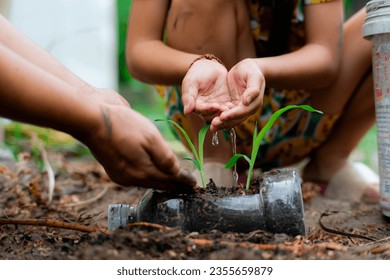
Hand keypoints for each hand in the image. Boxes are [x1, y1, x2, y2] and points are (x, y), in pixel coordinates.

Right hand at [81, 104, 195, 192]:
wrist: (91, 119)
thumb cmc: (123, 125)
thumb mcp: (150, 137)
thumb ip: (165, 157)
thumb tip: (175, 171)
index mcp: (142, 172)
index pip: (169, 180)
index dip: (183, 182)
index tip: (194, 185)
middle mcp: (131, 179)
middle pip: (158, 183)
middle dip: (174, 185)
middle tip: (188, 187)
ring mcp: (120, 175)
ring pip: (147, 181)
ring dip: (161, 181)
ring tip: (174, 181)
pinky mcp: (114, 169)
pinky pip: (137, 177)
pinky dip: (148, 176)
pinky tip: (153, 173)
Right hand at [182, 58, 230, 121]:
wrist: (208, 66)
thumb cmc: (196, 74)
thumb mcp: (191, 83)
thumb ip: (189, 97)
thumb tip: (186, 112)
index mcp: (195, 106)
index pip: (201, 111)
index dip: (208, 109)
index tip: (215, 106)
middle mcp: (205, 109)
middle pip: (211, 116)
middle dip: (219, 113)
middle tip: (226, 109)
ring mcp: (215, 107)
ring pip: (220, 114)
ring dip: (226, 113)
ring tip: (231, 108)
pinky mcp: (224, 103)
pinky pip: (228, 108)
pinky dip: (232, 108)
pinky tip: (236, 105)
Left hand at [210, 58, 264, 131]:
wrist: (247, 68)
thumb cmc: (251, 70)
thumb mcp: (254, 77)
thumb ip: (253, 89)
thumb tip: (246, 102)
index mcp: (255, 102)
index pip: (243, 111)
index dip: (233, 114)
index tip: (222, 116)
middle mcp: (248, 108)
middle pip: (237, 118)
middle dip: (225, 122)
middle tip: (214, 124)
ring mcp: (240, 108)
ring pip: (231, 119)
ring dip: (222, 124)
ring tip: (212, 127)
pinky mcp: (233, 106)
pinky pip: (227, 115)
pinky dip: (220, 119)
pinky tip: (211, 122)